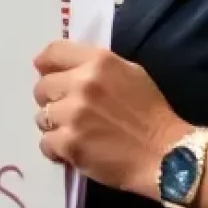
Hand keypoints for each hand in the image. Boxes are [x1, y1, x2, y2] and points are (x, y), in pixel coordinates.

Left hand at [33, 41, 187, 197]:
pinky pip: (45, 143)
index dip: (46, 64)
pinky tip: (73, 150)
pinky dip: (56, 149)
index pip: (54, 52)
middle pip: (42, 87)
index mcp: (98, 62)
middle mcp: (82, 84)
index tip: (45, 73)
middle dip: (52, 99)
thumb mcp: (129, 73)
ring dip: (55, 125)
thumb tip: (58, 67)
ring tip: (76, 133)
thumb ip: (94, 66)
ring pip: (41, 116)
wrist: (166, 155)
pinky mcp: (69, 144)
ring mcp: (73, 115)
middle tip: (69, 111)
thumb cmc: (150, 113)